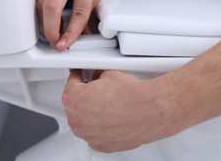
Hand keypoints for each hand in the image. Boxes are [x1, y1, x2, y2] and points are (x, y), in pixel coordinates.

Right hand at [37, 0, 101, 49]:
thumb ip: (91, 7)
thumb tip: (84, 31)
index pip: (80, 11)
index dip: (72, 31)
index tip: (67, 43)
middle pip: (52, 7)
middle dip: (50, 30)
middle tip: (54, 42)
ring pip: (41, 5)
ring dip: (45, 24)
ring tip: (52, 33)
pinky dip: (42, 13)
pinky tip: (47, 19)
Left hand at [62, 69, 184, 152]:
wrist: (150, 110)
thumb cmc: (131, 95)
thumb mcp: (110, 74)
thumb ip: (97, 77)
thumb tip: (99, 78)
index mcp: (74, 100)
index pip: (70, 85)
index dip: (78, 78)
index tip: (81, 76)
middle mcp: (78, 121)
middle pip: (75, 106)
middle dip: (85, 97)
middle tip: (98, 90)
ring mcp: (89, 136)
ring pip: (85, 123)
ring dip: (92, 114)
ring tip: (109, 105)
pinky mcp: (103, 146)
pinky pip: (97, 135)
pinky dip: (102, 128)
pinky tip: (113, 118)